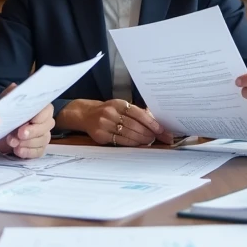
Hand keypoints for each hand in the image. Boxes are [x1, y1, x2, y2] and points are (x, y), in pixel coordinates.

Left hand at [0, 84, 55, 158]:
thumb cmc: (4, 115)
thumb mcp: (4, 102)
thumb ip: (10, 94)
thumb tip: (15, 87)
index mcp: (39, 108)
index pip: (47, 110)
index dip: (40, 116)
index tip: (30, 120)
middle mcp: (44, 121)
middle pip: (47, 126)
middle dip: (33, 131)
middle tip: (19, 134)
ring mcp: (42, 135)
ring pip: (43, 140)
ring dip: (28, 142)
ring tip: (12, 143)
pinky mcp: (37, 148)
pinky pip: (39, 152)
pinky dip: (28, 152)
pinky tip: (18, 151)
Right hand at [57, 99, 172, 146]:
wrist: (85, 114)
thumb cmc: (108, 111)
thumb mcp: (120, 107)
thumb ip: (136, 113)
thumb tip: (155, 121)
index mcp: (118, 103)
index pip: (138, 113)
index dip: (151, 122)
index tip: (161, 129)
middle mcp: (111, 112)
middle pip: (134, 125)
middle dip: (149, 133)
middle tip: (158, 137)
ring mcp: (105, 124)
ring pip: (128, 134)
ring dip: (142, 139)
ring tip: (150, 141)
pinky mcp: (101, 135)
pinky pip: (120, 141)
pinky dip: (132, 143)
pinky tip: (139, 143)